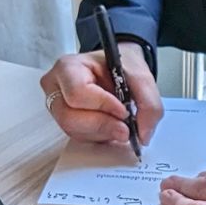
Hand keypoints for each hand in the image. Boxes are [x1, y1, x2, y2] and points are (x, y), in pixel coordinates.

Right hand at [40, 42, 162, 145]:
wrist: (120, 71)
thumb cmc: (122, 67)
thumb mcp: (141, 76)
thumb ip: (148, 103)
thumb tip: (143, 134)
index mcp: (68, 68)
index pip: (78, 93)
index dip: (103, 105)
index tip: (124, 110)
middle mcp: (57, 88)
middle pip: (70, 118)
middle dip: (102, 126)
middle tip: (126, 129)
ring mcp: (58, 108)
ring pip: (75, 131)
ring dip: (103, 133)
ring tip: (121, 124)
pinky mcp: (67, 123)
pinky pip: (80, 138)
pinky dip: (100, 136)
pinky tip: (111, 126)